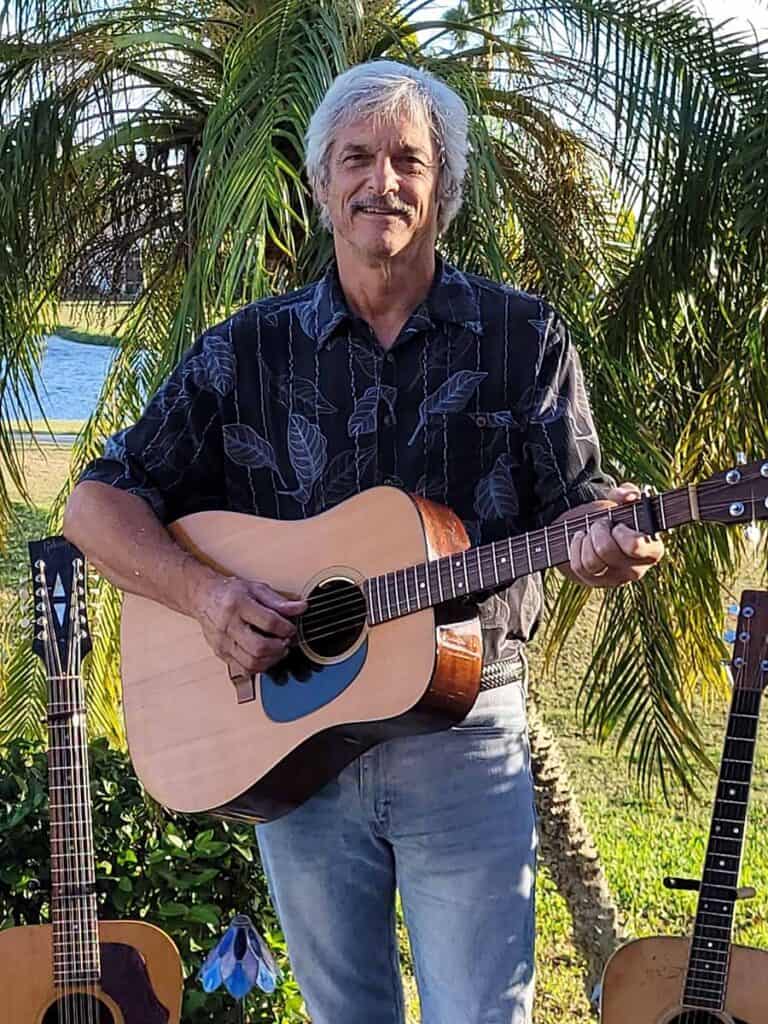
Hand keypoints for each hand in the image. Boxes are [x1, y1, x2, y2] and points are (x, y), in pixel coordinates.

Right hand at [192, 575, 306, 676]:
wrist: (202, 597)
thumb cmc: (229, 592)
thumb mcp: (256, 589)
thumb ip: (279, 601)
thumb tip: (301, 608)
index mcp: (238, 605)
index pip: (268, 622)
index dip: (286, 628)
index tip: (292, 628)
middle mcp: (228, 625)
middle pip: (259, 647)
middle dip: (279, 647)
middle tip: (286, 641)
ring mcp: (223, 642)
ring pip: (251, 662)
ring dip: (271, 659)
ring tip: (277, 649)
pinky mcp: (221, 653)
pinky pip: (244, 668)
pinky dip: (260, 666)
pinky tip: (265, 656)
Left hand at [564, 483, 664, 588]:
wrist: (597, 530)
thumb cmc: (618, 517)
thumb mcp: (623, 501)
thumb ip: (628, 493)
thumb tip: (628, 496)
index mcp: (651, 550)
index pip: (636, 547)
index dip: (621, 533)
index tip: (618, 525)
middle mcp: (636, 569)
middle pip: (606, 551)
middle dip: (598, 530)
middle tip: (602, 523)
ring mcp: (615, 579)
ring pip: (591, 562)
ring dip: (586, 540)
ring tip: (591, 533)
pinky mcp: (595, 583)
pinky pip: (579, 567)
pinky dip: (576, 548)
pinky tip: (582, 540)